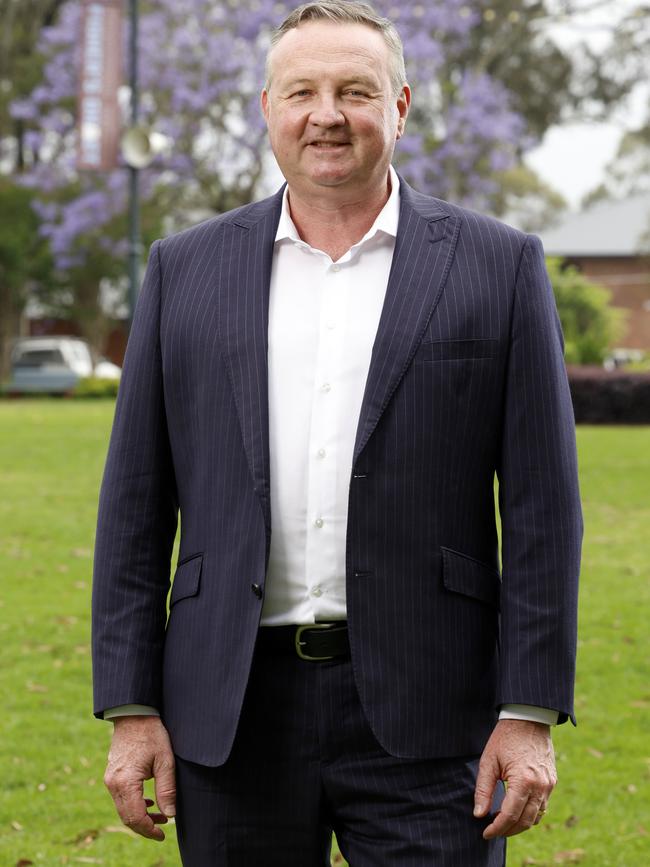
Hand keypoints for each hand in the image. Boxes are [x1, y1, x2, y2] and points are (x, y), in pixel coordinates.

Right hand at [104, 715, 175, 840]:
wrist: (134, 715)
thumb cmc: (152, 735)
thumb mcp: (165, 761)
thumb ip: (167, 789)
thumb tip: (170, 814)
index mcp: (126, 782)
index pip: (136, 817)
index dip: (149, 830)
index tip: (163, 834)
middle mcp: (113, 784)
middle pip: (127, 817)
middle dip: (145, 827)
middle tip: (163, 829)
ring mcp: (110, 780)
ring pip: (123, 809)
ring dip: (140, 817)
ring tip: (161, 816)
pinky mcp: (112, 775)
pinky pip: (120, 798)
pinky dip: (134, 806)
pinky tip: (149, 803)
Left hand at [474, 719, 555, 838]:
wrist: (528, 719)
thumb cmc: (505, 738)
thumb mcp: (488, 761)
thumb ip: (483, 789)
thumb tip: (479, 814)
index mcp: (523, 781)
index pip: (510, 815)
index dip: (497, 828)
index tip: (485, 833)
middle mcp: (540, 786)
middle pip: (525, 821)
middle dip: (508, 830)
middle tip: (492, 831)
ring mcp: (549, 785)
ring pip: (536, 818)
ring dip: (520, 825)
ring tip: (503, 823)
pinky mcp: (552, 782)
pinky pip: (543, 807)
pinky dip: (530, 814)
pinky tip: (517, 811)